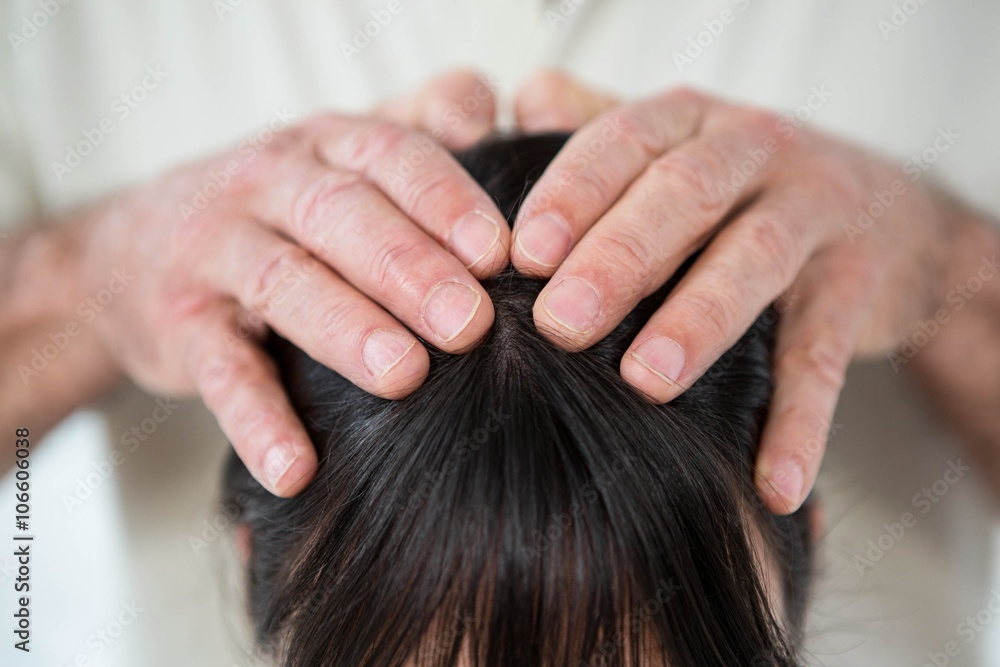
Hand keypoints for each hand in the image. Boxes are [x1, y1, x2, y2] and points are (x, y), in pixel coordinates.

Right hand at [74, 70, 506, 495]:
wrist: (130, 248)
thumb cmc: (275, 208)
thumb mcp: (336, 155)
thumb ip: (413, 128)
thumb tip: (486, 107)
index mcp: (323, 147)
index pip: (388, 155)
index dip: (444, 200)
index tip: (500, 252)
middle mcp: (267, 187)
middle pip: (340, 216)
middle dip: (407, 268)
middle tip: (470, 322)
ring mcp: (216, 254)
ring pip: (283, 284)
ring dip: (345, 329)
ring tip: (403, 375)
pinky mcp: (181, 327)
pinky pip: (220, 372)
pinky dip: (257, 420)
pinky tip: (296, 467)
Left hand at [512, 71, 955, 512]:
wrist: (887, 212)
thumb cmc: (739, 187)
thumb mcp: (674, 143)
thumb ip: (598, 124)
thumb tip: (521, 100)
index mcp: (690, 121)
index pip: (624, 139)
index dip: (572, 192)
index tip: (520, 253)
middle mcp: (755, 152)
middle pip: (684, 195)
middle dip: (619, 259)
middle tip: (560, 323)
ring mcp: (816, 215)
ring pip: (755, 261)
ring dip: (700, 322)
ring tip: (648, 382)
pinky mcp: (859, 287)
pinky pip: (827, 357)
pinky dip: (800, 422)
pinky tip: (770, 483)